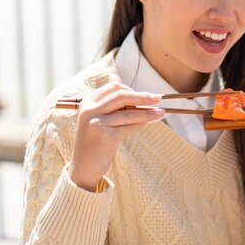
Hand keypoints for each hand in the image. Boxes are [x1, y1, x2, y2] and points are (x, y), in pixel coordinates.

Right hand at [69, 74, 163, 190]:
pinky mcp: (106, 137)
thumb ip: (107, 99)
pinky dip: (142, 123)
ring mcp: (96, 123)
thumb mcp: (96, 116)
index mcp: (87, 103)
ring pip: (129, 112)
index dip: (131, 89)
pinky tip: (150, 122)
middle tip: (158, 98)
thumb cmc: (93, 140)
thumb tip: (115, 76)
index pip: (113, 87)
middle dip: (143, 96)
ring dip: (148, 112)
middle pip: (121, 95)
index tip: (144, 95)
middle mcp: (89, 110)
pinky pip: (129, 126)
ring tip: (161, 112)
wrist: (83, 168)